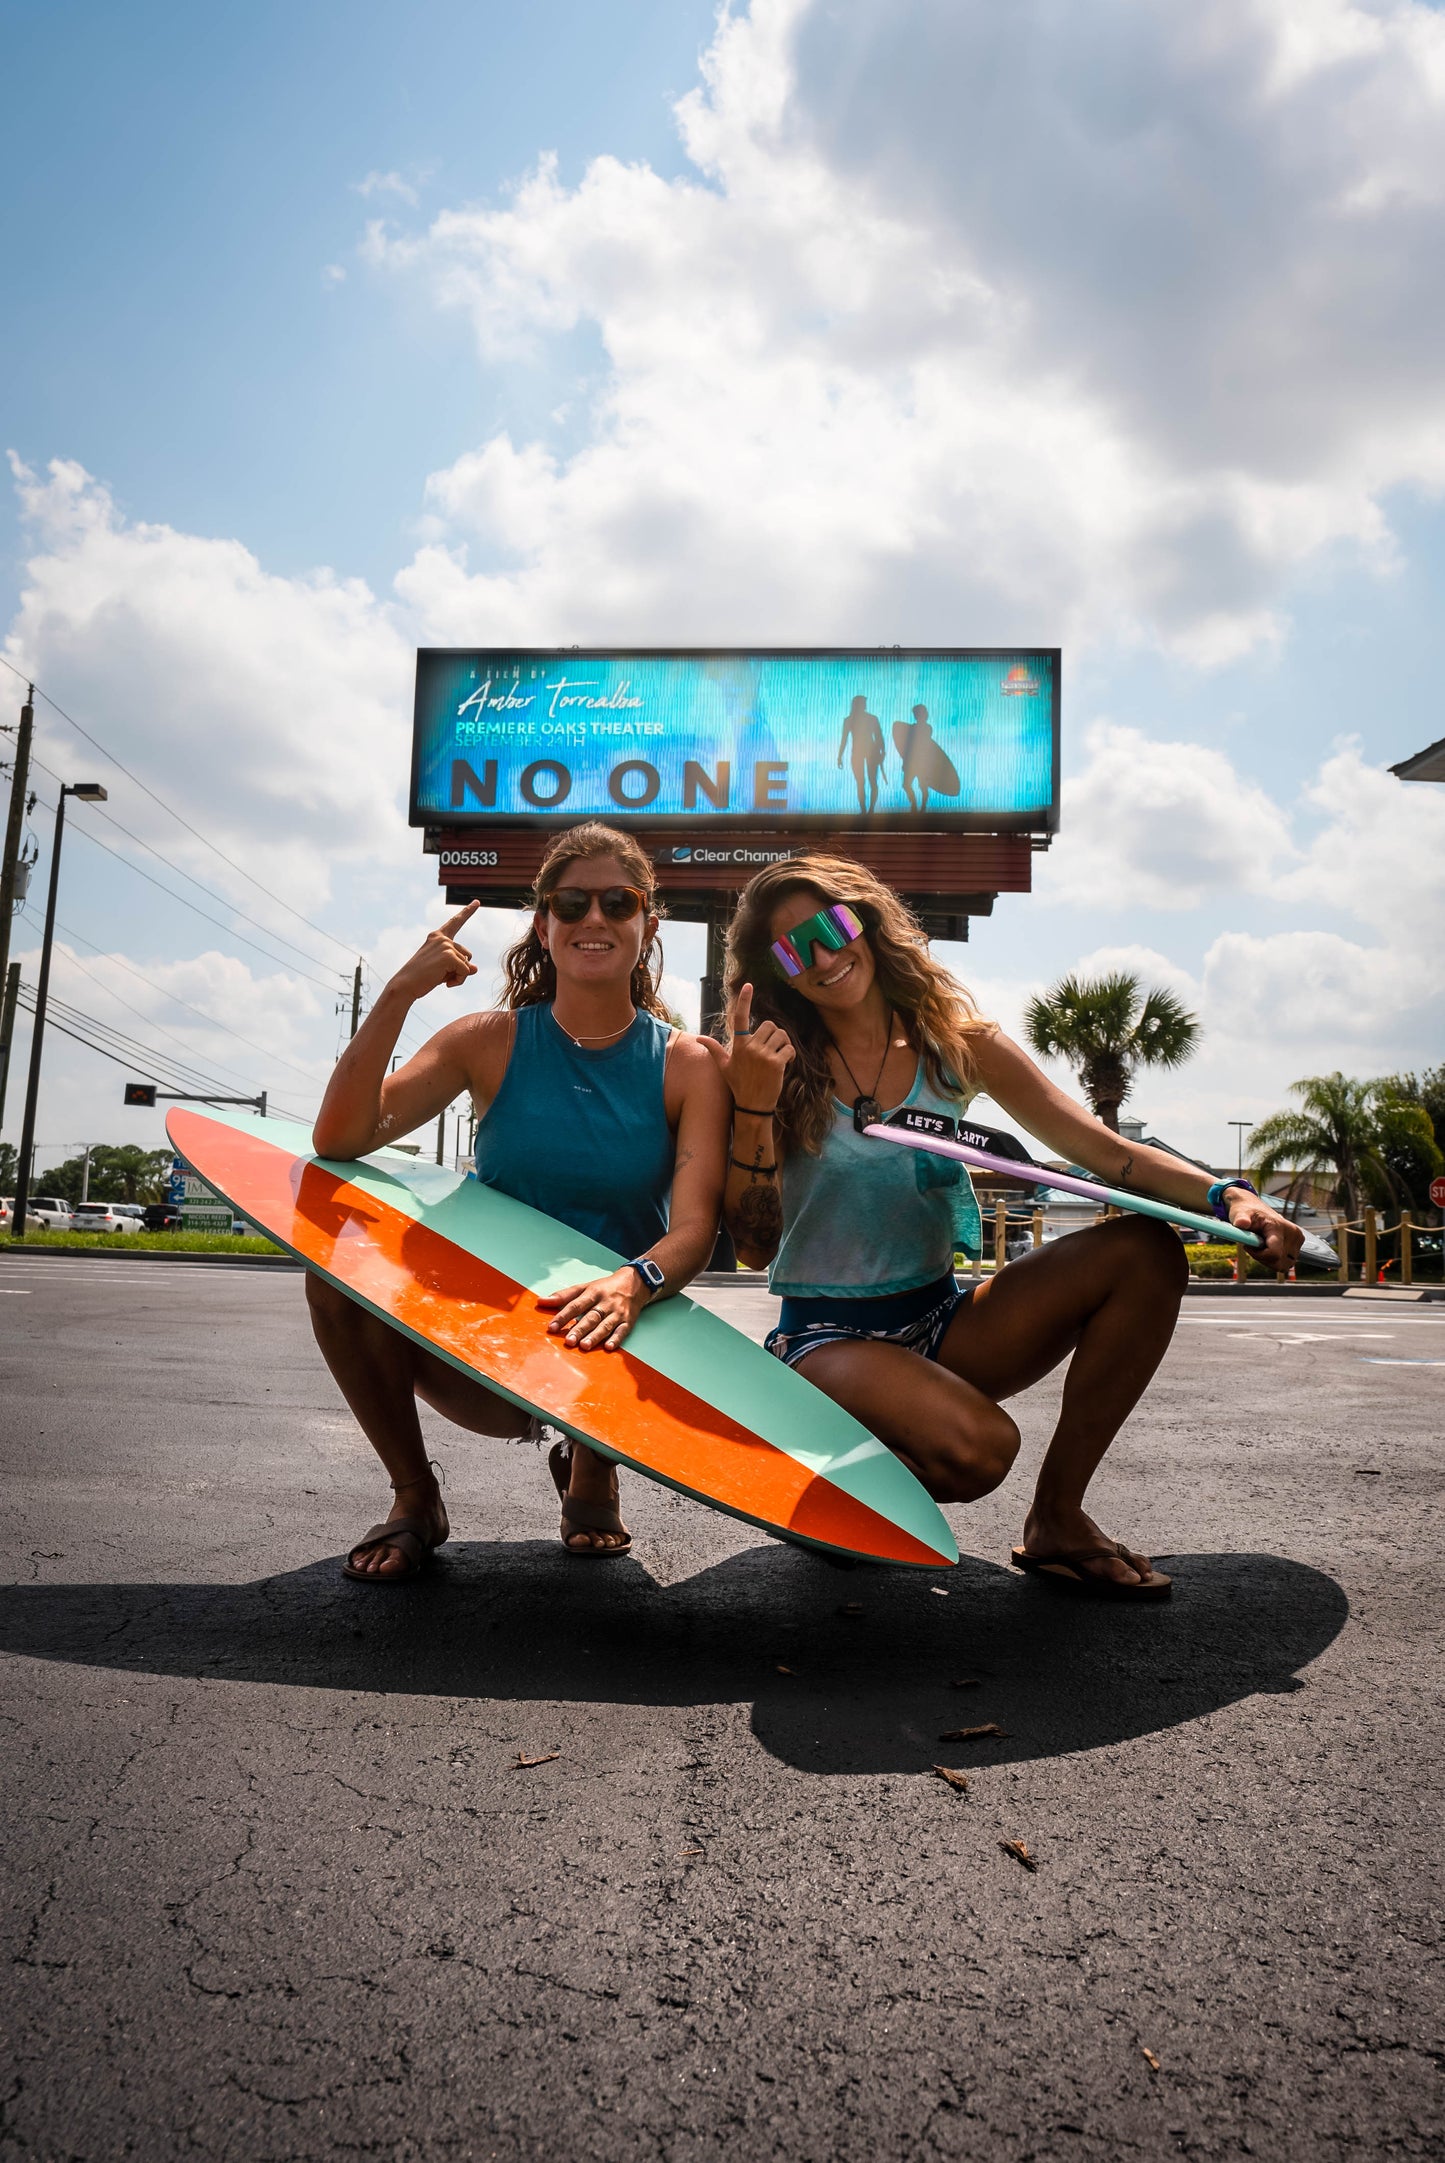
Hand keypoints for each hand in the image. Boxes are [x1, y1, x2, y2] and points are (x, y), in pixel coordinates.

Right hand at [388, 901, 480, 1003]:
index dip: (467, 912)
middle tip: (440, 975)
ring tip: (440, 979)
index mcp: (437, 937)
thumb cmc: (422, 978)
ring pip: (467, 965)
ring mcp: (445, 945)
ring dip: (458, 976)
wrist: (405, 985)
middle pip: (467, 955)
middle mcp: (442, 938)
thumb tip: (475, 969)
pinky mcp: (449, 955)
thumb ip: (459, 966)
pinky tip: (446, 983)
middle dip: (459, 969)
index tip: (476, 901)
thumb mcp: (443, 970)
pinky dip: (459, 980)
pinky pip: (465, 971)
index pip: (455, 923)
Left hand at [539, 1267, 649, 1351]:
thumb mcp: (584, 1287)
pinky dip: (616, 1339)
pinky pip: (622, 1331)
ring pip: (605, 1325)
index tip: (552, 1327)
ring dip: (595, 1336)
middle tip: (569, 1341)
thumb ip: (563, 1296)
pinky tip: (609, 1347)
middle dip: (580, 1329)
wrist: (634, 1283)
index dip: (563, 1316)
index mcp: (593, 1293)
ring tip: (584, 1346)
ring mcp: (617, 1313)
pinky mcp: (628, 1321)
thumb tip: (541, 1301)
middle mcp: (605, 1303)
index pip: (576, 1305)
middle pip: (591, 1317)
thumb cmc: (604, 1288)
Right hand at [701, 982, 794, 1112]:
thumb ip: (714, 1049)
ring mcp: (764, 1055)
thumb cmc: (738, 1084)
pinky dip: (791, 1053)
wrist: (752, 1106)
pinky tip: (786, 1062)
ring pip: (781, 1035)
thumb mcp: (724, 1066)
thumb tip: (698, 1038)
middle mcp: (750, 1048)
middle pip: (769, 1025)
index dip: (744, 1000)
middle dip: (774, 1034)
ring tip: (779, 1055)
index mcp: (738, 1045)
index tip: (748, 985)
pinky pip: (789, 1048)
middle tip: (772, 1047)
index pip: (740, 1018)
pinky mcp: (777, 1063)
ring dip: (784, 1043)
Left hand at [1228, 1190, 1302, 1269]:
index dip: (1258, 1255)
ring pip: (1283, 1265)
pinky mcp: (1298, 1245)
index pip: (1274, 1254)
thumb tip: (1241, 1223)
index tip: (1247, 1246)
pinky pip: (1286, 1263)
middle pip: (1279, 1263)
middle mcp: (1293, 1234)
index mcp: (1280, 1227)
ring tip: (1260, 1246)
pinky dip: (1275, 1260)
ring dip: (1269, 1260)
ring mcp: (1298, 1240)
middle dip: (1263, 1258)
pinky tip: (1267, 1248)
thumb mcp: (1240, 1213)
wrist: (1254, 1207)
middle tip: (1253, 1245)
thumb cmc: (1246, 1211)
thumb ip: (1240, 1219)